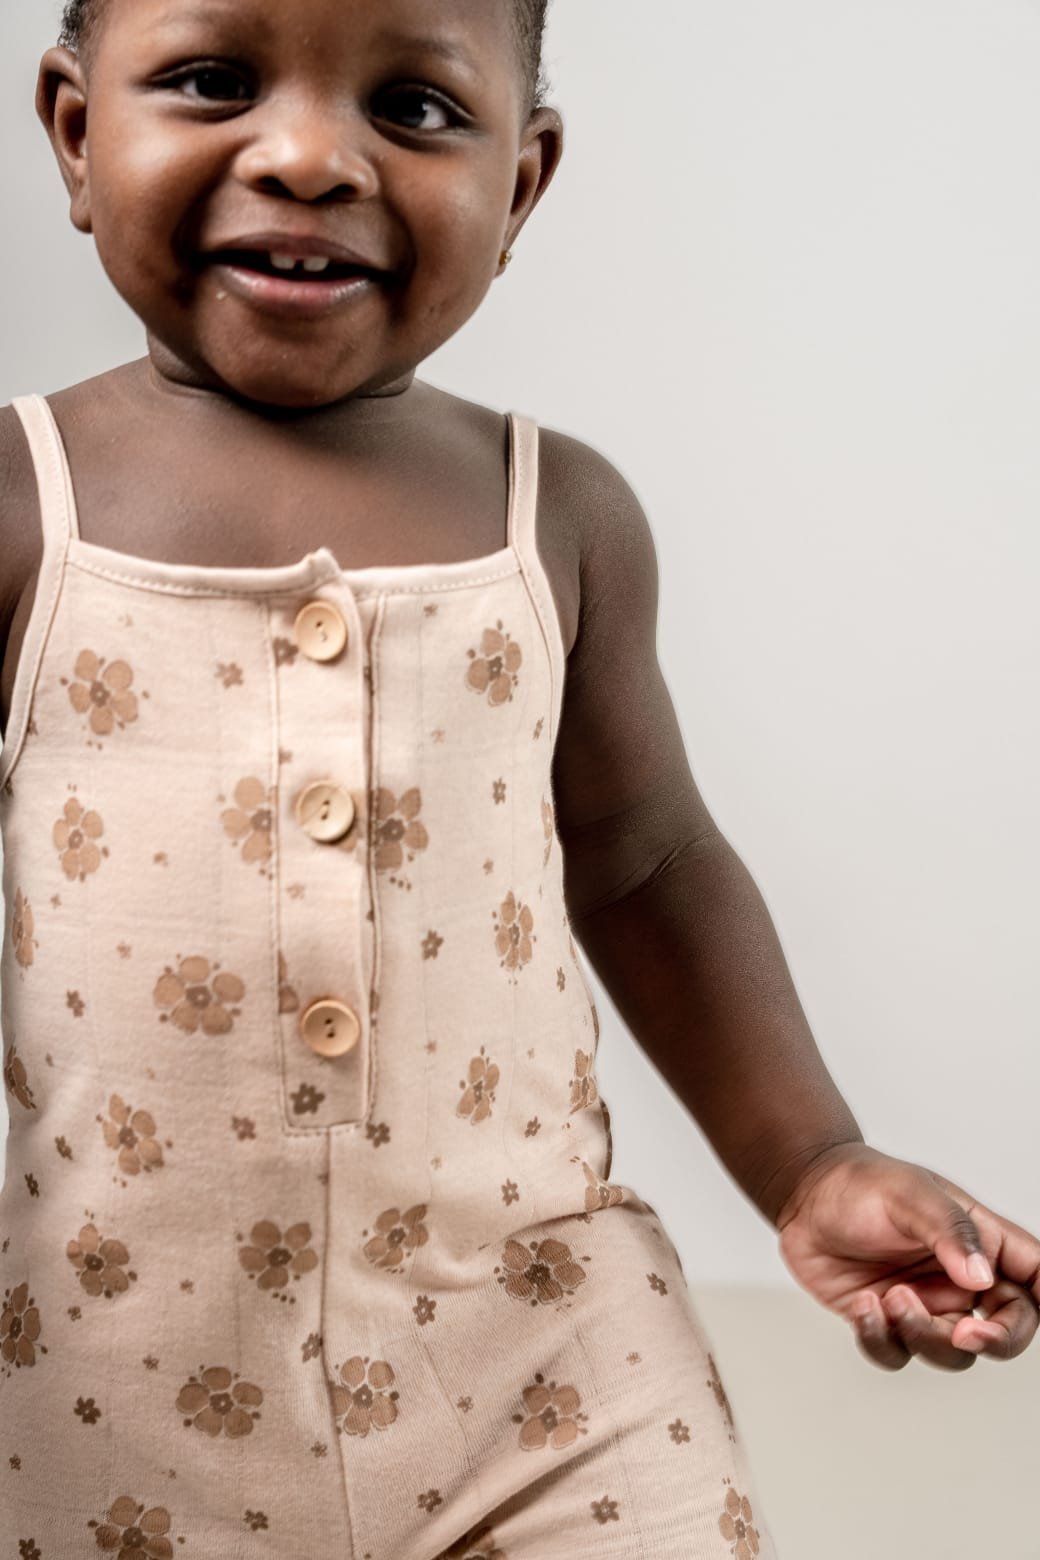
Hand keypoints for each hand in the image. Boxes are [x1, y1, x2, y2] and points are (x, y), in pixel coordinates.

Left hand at [774, 1142, 1039, 1370]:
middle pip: (1008, 1328)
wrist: (804, 1195)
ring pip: (952, 1353)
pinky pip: (896, 1354)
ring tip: (891, 1297)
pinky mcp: (886, 1321)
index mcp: (982, 1241)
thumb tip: (983, 1277)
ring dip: (925, 1337)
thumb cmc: (863, 1183)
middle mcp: (960, 1280)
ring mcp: (925, 1304)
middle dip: (995, 1340)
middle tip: (965, 1332)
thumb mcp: (911, 1194)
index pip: (1035, 1275)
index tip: (1027, 1313)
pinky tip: (863, 1306)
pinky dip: (881, 1340)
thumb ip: (949, 1232)